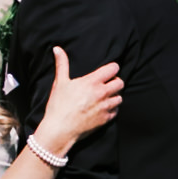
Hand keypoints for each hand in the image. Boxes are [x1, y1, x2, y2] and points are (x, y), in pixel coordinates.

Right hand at [34, 45, 122, 160]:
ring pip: (119, 98)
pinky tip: (102, 109)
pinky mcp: (106, 119)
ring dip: (114, 96)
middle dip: (114, 82)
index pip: (113, 69)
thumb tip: (57, 48)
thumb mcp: (60, 83)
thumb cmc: (59, 105)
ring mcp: (105, 107)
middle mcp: (102, 93)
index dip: (111, 69)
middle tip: (106, 85)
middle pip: (120, 83)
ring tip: (104, 98)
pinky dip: (111, 109)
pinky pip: (116, 111)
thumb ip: (62, 64)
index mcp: (92, 82)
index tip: (107, 72)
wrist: (60, 130)